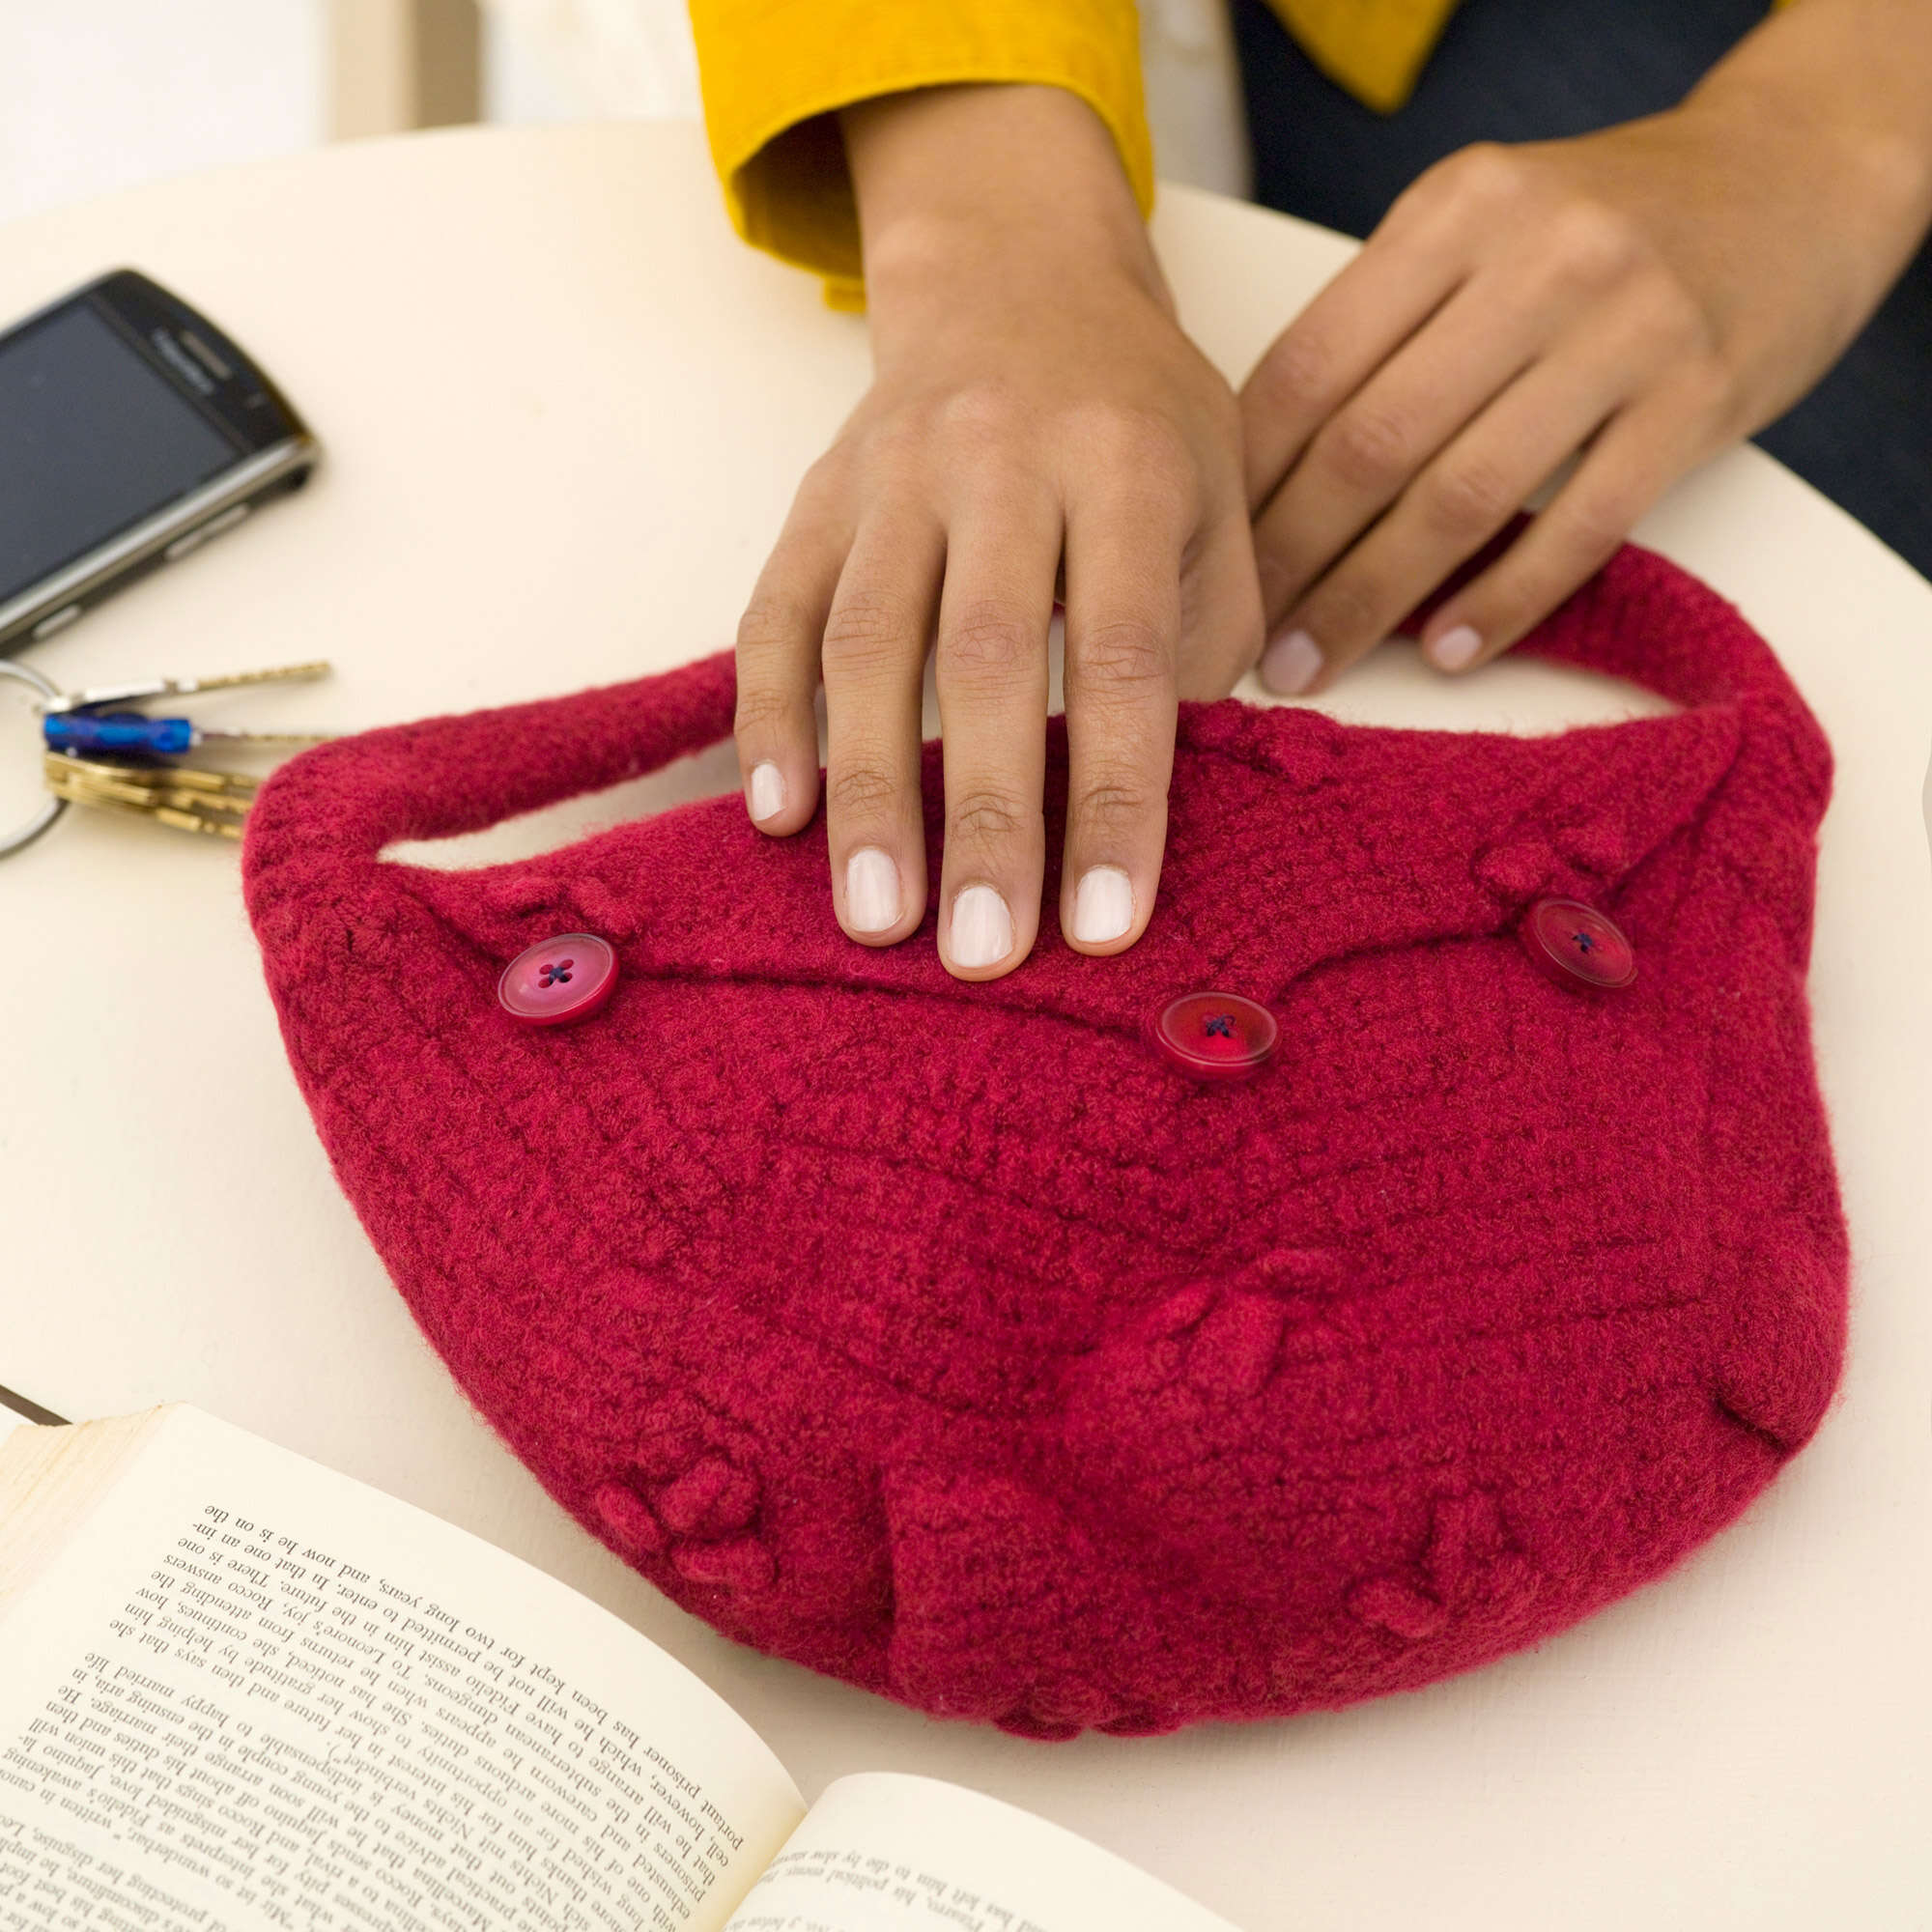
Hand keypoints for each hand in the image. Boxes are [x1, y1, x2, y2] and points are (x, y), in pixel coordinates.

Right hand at [733, 85, 1260, 978]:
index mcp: (1128, 464)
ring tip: (877, 920)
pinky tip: (777, 817)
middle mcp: (1004, 461)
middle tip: (982, 952)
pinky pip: (776, 611)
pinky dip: (770, 716)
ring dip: (869, 790)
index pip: (1124, 653)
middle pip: (989, 655)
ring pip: (868, 640)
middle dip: (986, 816)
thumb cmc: (1137, 426)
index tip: (1107, 924)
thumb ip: (1201, 644)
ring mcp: (893, 475)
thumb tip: (1154, 806)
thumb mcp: (1219, 507)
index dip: (1116, 796)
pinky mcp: (815, 496)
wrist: (1017, 282)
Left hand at [1241, 41, 1931, 695]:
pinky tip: (1446, 649)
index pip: (1312, 366)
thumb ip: (1388, 320)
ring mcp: (1626, 328)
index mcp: (1456, 210)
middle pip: (1372, 441)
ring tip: (1315, 662)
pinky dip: (1502, 600)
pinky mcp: (1697, 400)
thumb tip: (1260, 474)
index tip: (1208, 557)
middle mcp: (1538, 257)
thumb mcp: (1482, 225)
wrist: (1789, 180)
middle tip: (1247, 639)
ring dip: (1372, 597)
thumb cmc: (1603, 225)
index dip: (1247, 480)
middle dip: (1291, 558)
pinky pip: (1578, 528)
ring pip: (1462, 495)